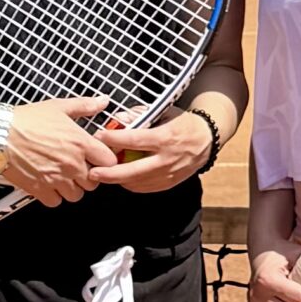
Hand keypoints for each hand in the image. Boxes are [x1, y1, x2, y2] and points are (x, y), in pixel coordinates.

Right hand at [2, 98, 120, 206]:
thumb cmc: (25, 120)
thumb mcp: (59, 107)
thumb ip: (85, 106)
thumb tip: (101, 101)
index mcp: (80, 143)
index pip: (109, 162)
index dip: (104, 161)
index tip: (96, 159)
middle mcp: (71, 163)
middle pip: (94, 182)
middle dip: (86, 176)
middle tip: (76, 167)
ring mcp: (56, 178)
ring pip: (76, 195)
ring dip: (70, 188)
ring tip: (61, 176)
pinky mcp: (40, 189)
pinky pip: (55, 202)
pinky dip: (52, 196)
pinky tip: (47, 183)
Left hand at [92, 108, 216, 193]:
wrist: (207, 139)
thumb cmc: (184, 123)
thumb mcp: (165, 113)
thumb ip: (142, 117)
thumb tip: (118, 119)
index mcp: (166, 137)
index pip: (135, 140)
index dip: (114, 139)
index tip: (99, 136)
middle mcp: (167, 158)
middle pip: (132, 171)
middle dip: (109, 173)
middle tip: (92, 172)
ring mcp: (169, 174)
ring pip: (137, 183)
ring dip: (118, 180)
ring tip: (104, 175)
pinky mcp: (170, 183)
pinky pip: (145, 188)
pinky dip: (131, 184)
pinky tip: (123, 178)